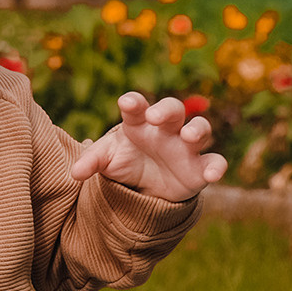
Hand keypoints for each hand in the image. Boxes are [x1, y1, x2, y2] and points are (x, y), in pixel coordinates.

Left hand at [69, 92, 228, 201]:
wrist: (146, 187)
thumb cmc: (125, 162)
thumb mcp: (106, 160)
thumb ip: (91, 162)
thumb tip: (74, 174)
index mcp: (139, 123)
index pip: (136, 107)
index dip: (133, 103)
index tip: (126, 103)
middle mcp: (165, 130)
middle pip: (172, 109)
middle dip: (166, 110)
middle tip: (155, 115)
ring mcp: (186, 147)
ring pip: (200, 129)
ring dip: (197, 129)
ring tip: (189, 135)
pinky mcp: (199, 168)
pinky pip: (214, 162)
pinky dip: (217, 166)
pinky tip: (214, 174)